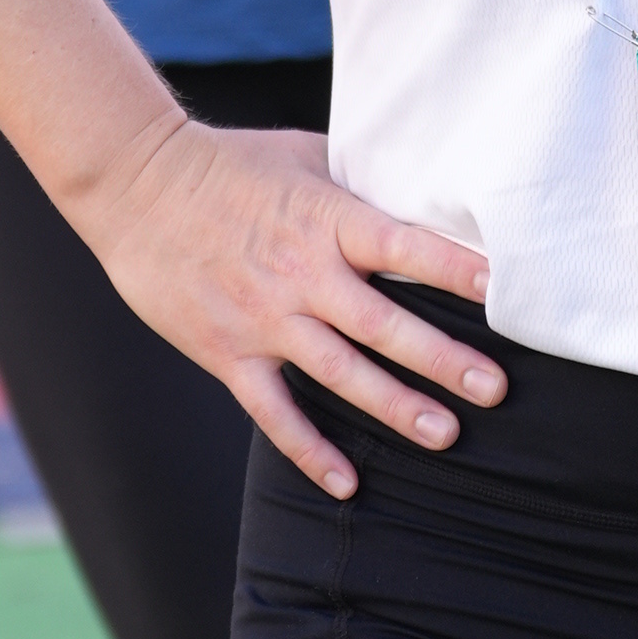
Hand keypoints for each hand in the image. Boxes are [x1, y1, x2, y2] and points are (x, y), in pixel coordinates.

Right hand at [81, 116, 504, 496]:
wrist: (136, 185)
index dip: (454, 270)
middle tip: (494, 389)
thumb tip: (426, 193)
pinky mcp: (227, 352)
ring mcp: (264, 319)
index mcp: (327, 220)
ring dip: (395, 407)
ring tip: (445, 435)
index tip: (502, 294)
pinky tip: (347, 482)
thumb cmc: (229, 163)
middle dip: (443, 360)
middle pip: (384, 325)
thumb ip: (362, 183)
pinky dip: (310, 450)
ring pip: (341, 374)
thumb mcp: (305, 156)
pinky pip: (275, 412)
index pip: (404, 246)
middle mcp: (302, 275)